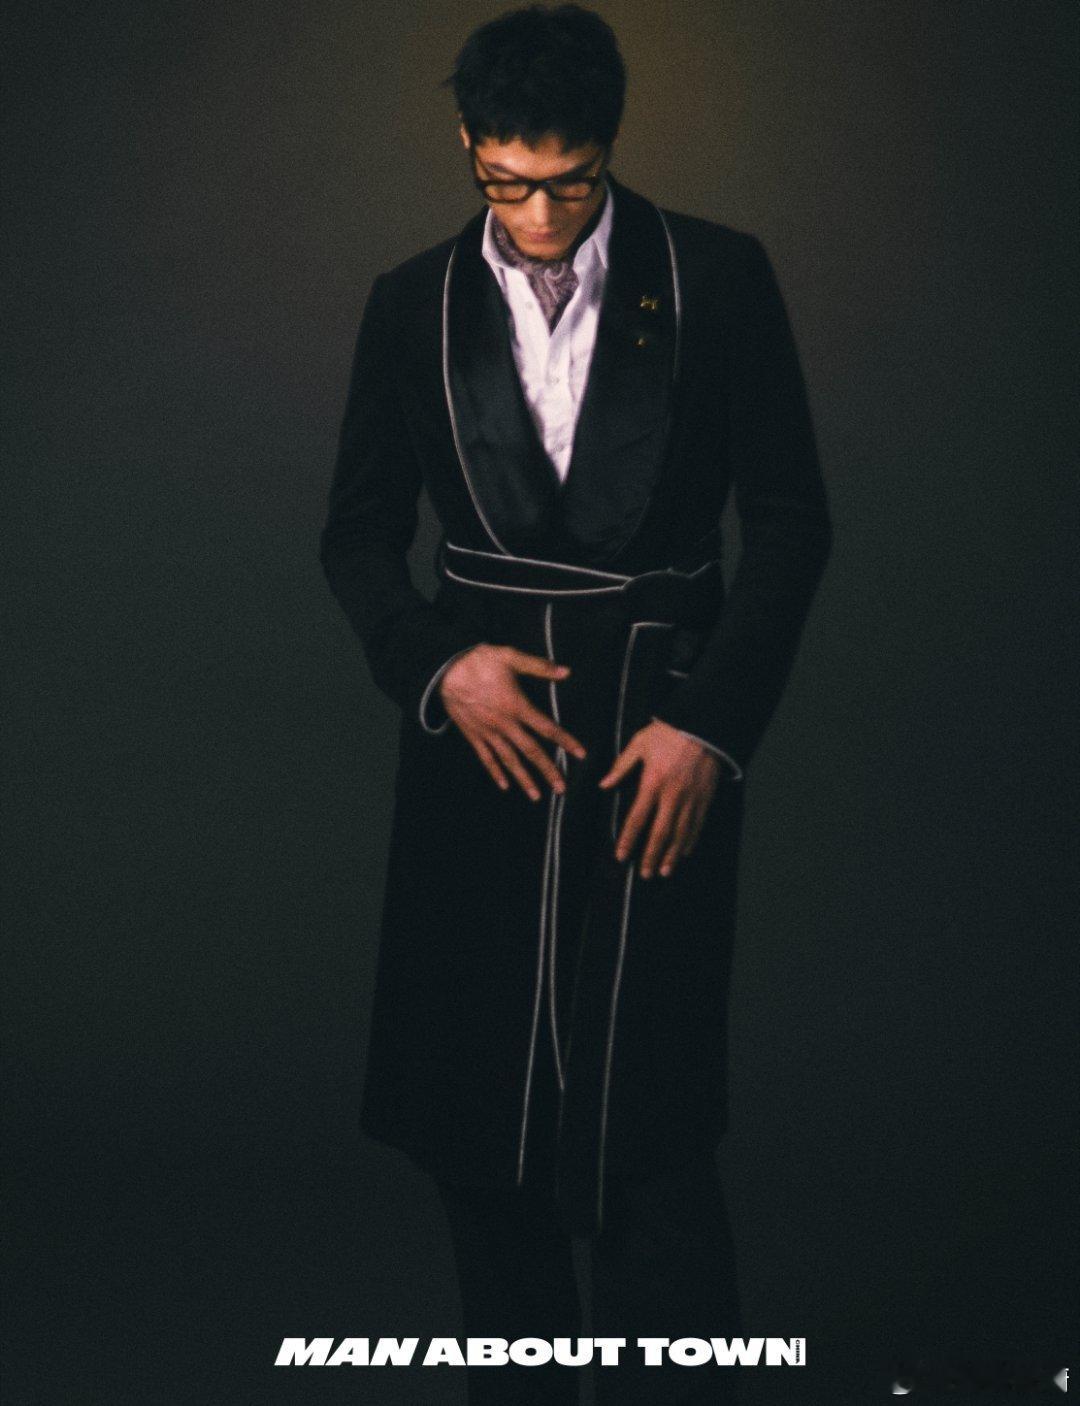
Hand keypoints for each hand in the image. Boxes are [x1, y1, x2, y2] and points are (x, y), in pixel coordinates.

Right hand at [439, 644, 586, 800]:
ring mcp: (488, 732)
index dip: (565, 741)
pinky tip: (504, 785)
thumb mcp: (511, 657)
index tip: (580, 754)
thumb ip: (539, 666)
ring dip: (524, 779)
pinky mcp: (473, 735)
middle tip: (562, 788)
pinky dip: (495, 772)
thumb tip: (565, 671)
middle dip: (548, 770)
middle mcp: (504, 724)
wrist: (445, 669)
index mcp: (517, 706)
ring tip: (536, 796)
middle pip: (531, 752)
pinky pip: (486, 758)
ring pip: (509, 760)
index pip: (547, 728)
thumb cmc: (479, 661)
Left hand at [599, 719, 719, 877]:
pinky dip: (690, 841)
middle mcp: (672, 796)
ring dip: (672, 855)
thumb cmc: (667, 733)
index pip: (637, 818)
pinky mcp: (705, 798)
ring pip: (681, 834)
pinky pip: (698, 825)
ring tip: (664, 871)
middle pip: (660, 833)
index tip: (621, 856)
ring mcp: (691, 799)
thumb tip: (603, 784)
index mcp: (652, 783)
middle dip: (651, 856)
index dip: (628, 840)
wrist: (703, 724)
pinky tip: (685, 852)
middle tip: (644, 874)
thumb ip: (621, 766)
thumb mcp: (639, 744)